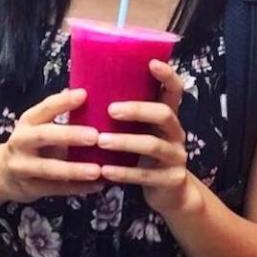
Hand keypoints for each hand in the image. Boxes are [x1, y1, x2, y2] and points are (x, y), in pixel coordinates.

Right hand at [0, 89, 104, 206]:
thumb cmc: (29, 145)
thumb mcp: (38, 128)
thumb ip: (61, 118)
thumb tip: (94, 100)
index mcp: (28, 122)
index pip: (45, 108)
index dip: (64, 102)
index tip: (84, 95)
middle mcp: (22, 142)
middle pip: (44, 136)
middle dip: (69, 135)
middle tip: (94, 136)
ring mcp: (22, 167)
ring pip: (49, 169)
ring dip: (74, 170)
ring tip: (97, 170)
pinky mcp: (29, 188)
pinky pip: (55, 189)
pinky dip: (77, 188)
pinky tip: (97, 186)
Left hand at [96, 60, 199, 215]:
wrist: (170, 194)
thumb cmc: (144, 154)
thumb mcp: (141, 131)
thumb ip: (123, 114)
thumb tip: (80, 89)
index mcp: (168, 116)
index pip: (175, 89)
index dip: (167, 75)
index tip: (151, 63)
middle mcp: (176, 133)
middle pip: (163, 114)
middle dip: (137, 110)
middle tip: (111, 110)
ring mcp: (176, 157)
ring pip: (153, 145)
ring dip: (126, 142)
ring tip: (102, 142)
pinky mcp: (171, 179)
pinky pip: (146, 175)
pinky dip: (124, 173)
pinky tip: (105, 171)